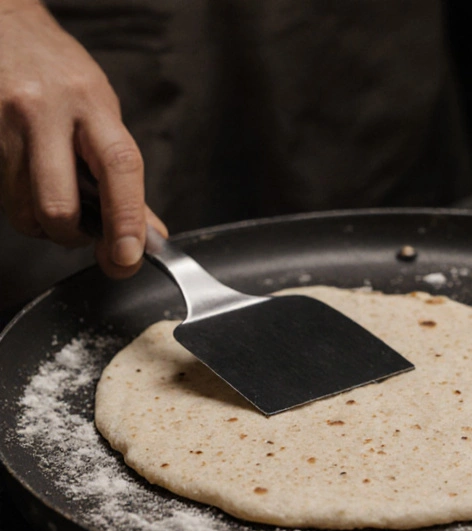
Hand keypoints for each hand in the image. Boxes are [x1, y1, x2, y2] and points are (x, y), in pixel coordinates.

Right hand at [0, 0, 163, 277]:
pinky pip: (0, 194)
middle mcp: (45, 111)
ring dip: (42, 226)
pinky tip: (30, 185)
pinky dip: (20, 206)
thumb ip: (121, 170)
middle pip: (58, 205)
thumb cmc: (58, 71)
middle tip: (83, 232)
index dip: (127, 220)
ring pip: (22, 209)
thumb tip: (148, 231)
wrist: (2, 25)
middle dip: (72, 237)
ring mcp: (4, 123)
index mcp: (91, 104)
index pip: (120, 169)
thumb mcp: (101, 109)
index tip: (128, 256)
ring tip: (55, 206)